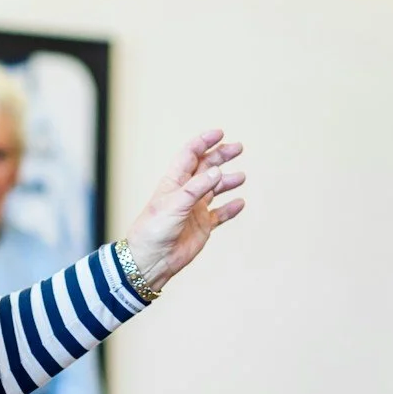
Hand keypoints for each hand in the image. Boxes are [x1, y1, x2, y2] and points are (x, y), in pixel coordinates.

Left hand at [122, 131, 246, 293]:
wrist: (151, 260)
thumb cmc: (154, 229)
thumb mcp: (175, 203)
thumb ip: (197, 187)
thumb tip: (217, 171)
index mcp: (174, 182)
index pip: (190, 155)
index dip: (204, 142)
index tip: (219, 133)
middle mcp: (186, 193)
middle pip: (206, 168)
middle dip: (221, 156)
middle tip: (238, 148)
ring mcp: (194, 209)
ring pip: (214, 189)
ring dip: (227, 181)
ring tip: (241, 177)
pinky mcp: (202, 226)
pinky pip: (220, 214)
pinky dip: (230, 208)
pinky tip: (240, 203)